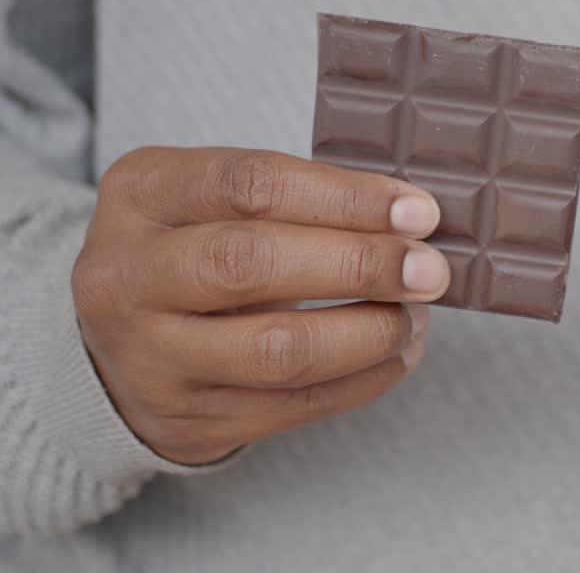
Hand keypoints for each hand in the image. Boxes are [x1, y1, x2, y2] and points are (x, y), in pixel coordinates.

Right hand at [71, 147, 450, 463]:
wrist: (122, 342)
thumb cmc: (197, 247)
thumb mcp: (215, 197)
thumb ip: (300, 197)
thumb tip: (413, 219)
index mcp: (141, 195)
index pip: (250, 185)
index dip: (345, 197)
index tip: (419, 211)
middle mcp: (127, 276)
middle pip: (252, 264)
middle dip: (361, 266)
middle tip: (431, 269)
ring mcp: (150, 358)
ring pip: (279, 351)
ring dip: (371, 332)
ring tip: (416, 314)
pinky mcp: (189, 420)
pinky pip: (296, 405)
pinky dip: (365, 379)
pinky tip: (399, 352)